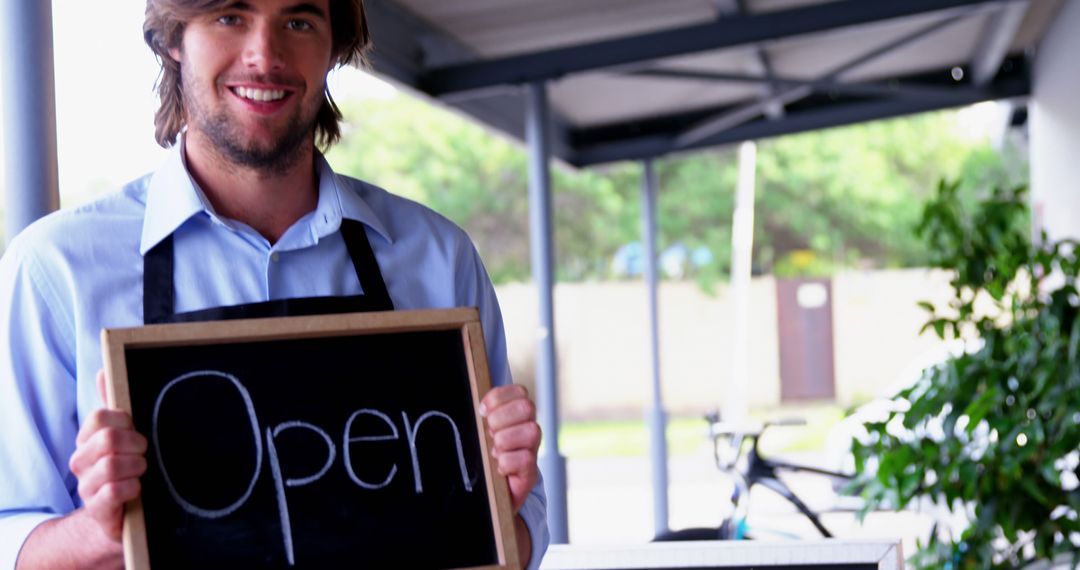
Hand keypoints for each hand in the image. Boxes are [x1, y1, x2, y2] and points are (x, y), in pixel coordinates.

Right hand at [68, 370, 147, 539]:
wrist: (120, 513)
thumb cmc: (125, 468)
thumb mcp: (122, 434)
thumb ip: (114, 404)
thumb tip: (102, 369)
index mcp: (87, 439)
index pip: (99, 417)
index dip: (125, 420)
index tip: (135, 429)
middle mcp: (81, 461)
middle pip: (108, 439)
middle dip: (135, 444)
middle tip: (143, 452)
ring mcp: (86, 486)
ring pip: (111, 465)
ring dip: (136, 467)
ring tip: (141, 471)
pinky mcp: (97, 509)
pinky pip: (113, 491)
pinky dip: (132, 487)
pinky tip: (137, 489)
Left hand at [479, 384, 540, 512]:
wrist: (490, 496)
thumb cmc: (484, 458)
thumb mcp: (481, 432)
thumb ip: (484, 416)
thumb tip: (480, 408)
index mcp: (518, 415)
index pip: (519, 392)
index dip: (499, 398)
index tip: (482, 411)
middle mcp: (530, 429)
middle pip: (527, 406)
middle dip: (502, 418)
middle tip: (490, 433)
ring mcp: (533, 450)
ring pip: (531, 431)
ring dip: (505, 441)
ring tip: (494, 451)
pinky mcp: (531, 473)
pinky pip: (525, 458)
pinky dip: (506, 462)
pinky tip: (499, 467)